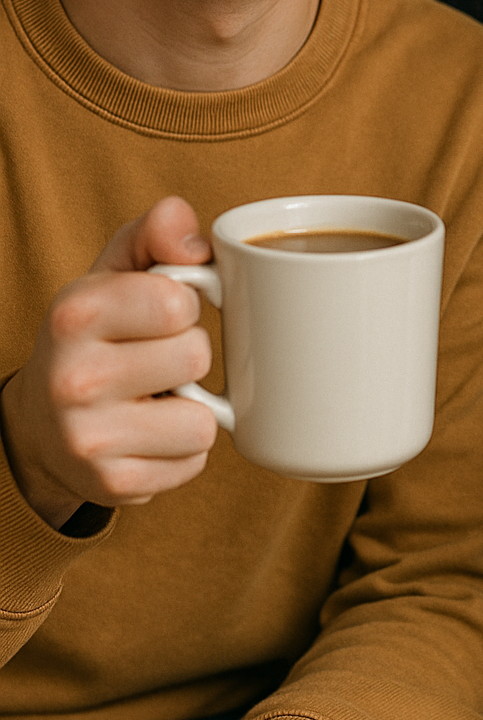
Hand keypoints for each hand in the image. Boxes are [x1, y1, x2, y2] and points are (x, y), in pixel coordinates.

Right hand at [0, 197, 217, 529]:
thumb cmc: (97, 335)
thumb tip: (196, 241)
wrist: (41, 426)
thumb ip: (156, 234)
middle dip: (187, 354)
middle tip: (154, 360)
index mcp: (75, 314)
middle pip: (196, 356)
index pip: (178, 301)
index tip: (159, 314)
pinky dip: (182, 449)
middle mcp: (74, 378)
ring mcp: (90, 439)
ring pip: (203, 418)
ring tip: (154, 400)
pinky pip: (194, 461)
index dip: (182, 305)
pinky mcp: (113, 485)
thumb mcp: (114, 273)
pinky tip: (149, 436)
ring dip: (192, 407)